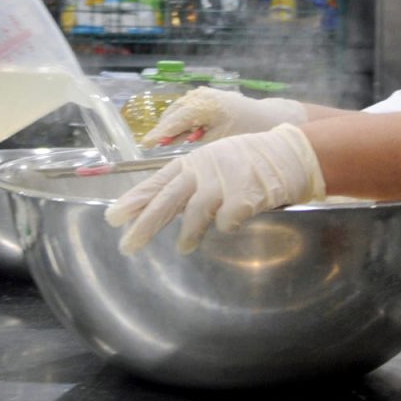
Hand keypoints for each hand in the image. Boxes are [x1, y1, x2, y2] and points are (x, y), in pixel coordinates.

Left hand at [105, 123, 324, 254]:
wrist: (287, 152)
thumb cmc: (247, 161)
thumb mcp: (212, 163)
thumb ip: (190, 183)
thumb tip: (160, 208)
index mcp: (193, 163)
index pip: (157, 182)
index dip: (135, 200)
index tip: (113, 217)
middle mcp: (203, 170)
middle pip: (168, 199)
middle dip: (145, 223)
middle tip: (127, 246)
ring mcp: (223, 181)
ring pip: (195, 212)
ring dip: (188, 233)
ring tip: (183, 248)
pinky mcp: (244, 194)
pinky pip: (227, 220)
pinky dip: (226, 226)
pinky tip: (231, 225)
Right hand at [140, 87, 306, 145]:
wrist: (268, 117)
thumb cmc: (248, 133)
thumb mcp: (220, 142)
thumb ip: (194, 142)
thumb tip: (173, 146)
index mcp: (205, 107)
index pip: (175, 121)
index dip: (159, 133)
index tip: (145, 144)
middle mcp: (201, 96)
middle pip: (173, 113)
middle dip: (164, 129)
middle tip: (154, 146)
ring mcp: (203, 93)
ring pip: (178, 109)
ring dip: (172, 124)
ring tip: (168, 141)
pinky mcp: (206, 95)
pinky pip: (186, 107)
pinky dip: (181, 119)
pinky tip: (182, 133)